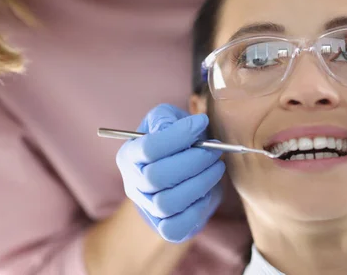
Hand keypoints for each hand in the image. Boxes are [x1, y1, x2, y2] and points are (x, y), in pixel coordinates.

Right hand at [116, 104, 224, 242]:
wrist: (182, 166)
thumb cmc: (175, 139)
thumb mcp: (167, 118)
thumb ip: (166, 119)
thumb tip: (170, 128)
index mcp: (129, 154)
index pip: (148, 148)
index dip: (178, 135)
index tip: (202, 122)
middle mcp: (133, 183)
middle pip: (156, 177)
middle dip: (193, 161)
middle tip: (215, 150)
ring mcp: (146, 207)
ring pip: (167, 203)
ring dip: (200, 183)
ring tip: (217, 166)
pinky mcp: (163, 226)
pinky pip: (175, 227)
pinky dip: (196, 209)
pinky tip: (208, 190)